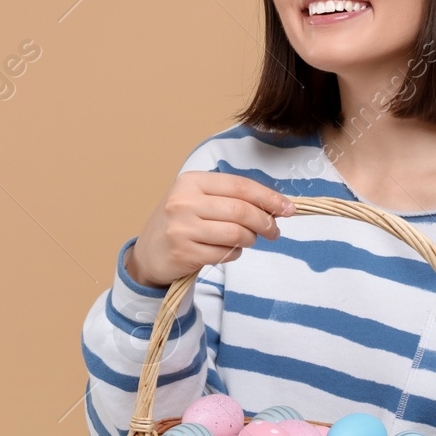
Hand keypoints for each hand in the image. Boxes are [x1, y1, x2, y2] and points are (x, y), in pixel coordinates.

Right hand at [127, 171, 294, 287]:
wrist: (148, 253)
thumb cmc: (180, 223)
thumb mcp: (196, 199)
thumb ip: (229, 197)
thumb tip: (274, 205)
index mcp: (191, 182)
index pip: (240, 186)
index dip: (268, 197)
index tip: (288, 208)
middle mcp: (184, 202)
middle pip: (241, 211)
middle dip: (265, 222)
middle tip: (274, 231)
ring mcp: (182, 228)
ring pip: (236, 233)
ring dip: (250, 240)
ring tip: (249, 241)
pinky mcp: (184, 252)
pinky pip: (225, 254)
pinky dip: (234, 253)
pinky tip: (228, 250)